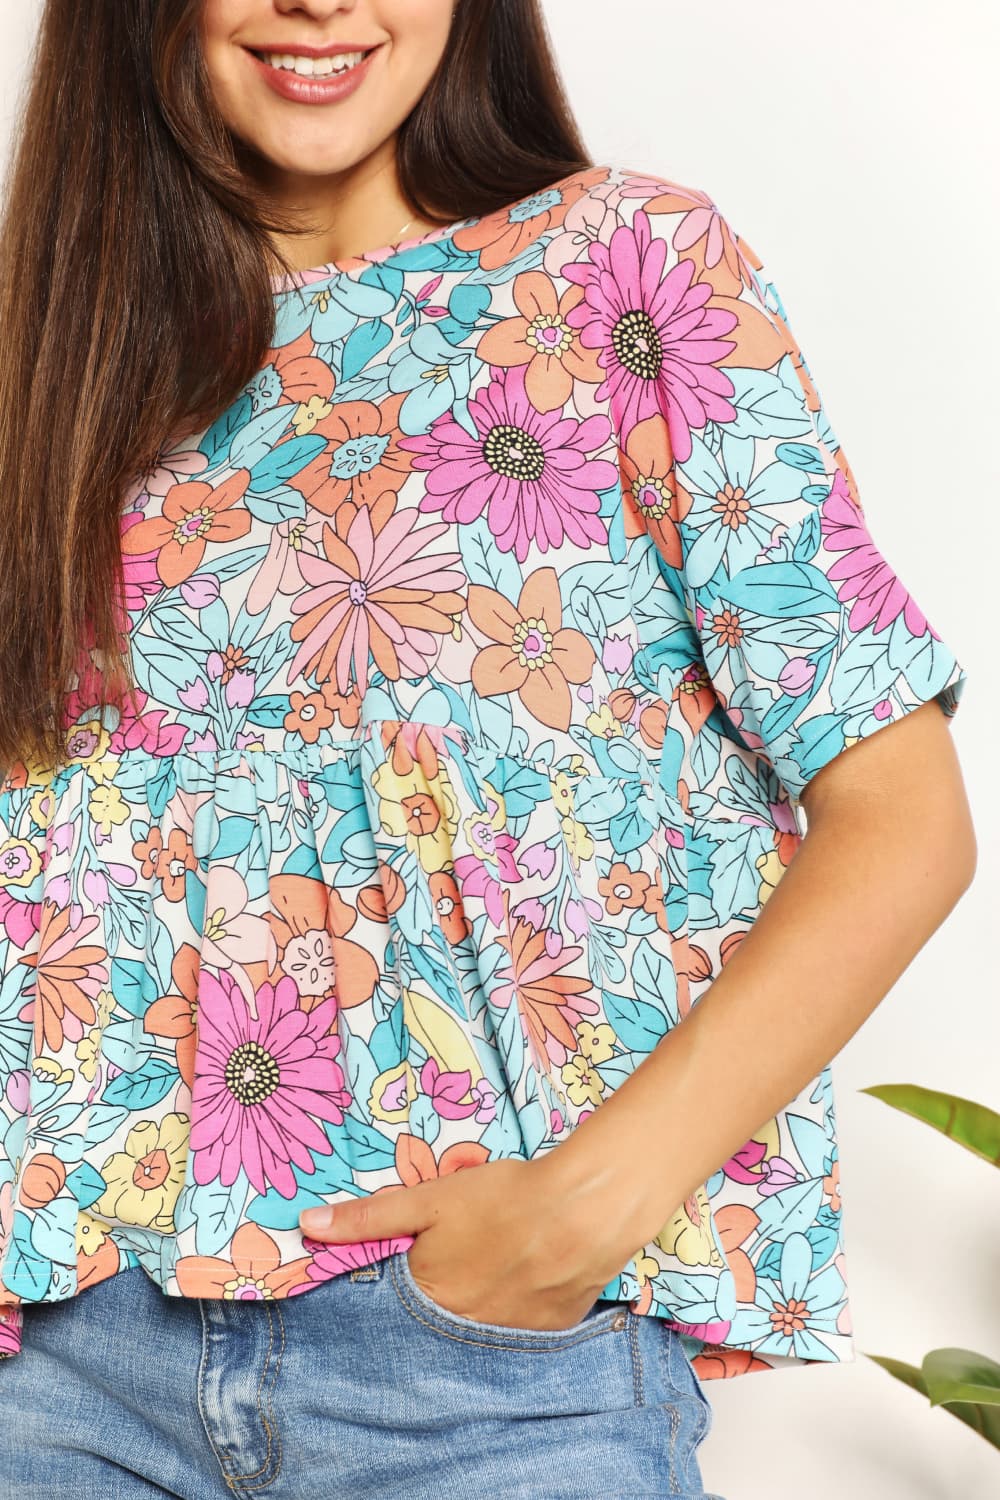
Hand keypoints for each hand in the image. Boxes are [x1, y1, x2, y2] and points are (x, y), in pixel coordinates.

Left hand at [297, 1154, 636, 1331]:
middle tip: (460, 1267)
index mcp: (431, 1302)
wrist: (582, 1211)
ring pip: (481, 1331)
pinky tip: (525, 1280)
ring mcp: (510, 1340)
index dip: (400, 1292)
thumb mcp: (429, 1200)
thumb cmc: (502, 1200)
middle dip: (440, 1303)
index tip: (410, 1274)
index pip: (396, 1315)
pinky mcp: (549, 1334)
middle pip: (439, 1326)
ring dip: (479, 1308)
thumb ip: (369, 1217)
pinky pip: (520, 1331)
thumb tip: (307, 1227)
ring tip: (492, 1272)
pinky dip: (517, 1310)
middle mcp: (465, 1334)